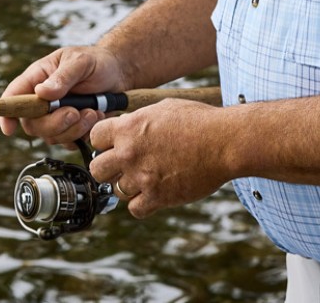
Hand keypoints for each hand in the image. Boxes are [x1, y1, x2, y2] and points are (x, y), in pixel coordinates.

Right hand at [0, 46, 128, 143]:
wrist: (118, 74)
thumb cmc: (96, 62)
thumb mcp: (80, 62)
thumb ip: (62, 77)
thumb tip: (42, 93)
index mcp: (36, 79)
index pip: (13, 97)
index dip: (6, 114)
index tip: (9, 129)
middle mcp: (41, 101)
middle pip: (32, 124)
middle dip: (54, 123)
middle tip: (75, 112)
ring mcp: (55, 117)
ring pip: (52, 136)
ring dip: (74, 128)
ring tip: (93, 111)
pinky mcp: (70, 129)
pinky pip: (70, 142)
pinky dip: (84, 134)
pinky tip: (96, 116)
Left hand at [88, 98, 228, 218]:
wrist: (224, 142)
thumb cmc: (199, 121)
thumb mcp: (163, 109)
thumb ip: (138, 120)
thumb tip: (125, 126)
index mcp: (128, 128)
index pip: (95, 138)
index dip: (105, 142)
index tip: (115, 145)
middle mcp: (129, 153)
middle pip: (97, 169)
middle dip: (109, 168)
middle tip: (124, 167)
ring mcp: (142, 177)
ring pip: (116, 190)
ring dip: (130, 186)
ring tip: (148, 178)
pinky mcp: (158, 197)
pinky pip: (135, 209)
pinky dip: (143, 205)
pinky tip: (154, 194)